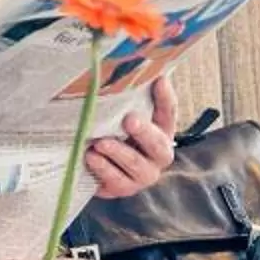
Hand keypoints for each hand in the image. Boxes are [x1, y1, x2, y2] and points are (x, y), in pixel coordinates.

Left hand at [83, 75, 179, 201]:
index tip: (159, 81)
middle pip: (157, 144)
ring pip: (136, 165)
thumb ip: (129, 98)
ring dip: (118, 153)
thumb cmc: (115, 133)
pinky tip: (91, 157)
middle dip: (143, 132)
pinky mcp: (123, 188)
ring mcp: (143, 175)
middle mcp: (159, 155)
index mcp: (162, 131)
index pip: (169, 112)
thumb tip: (122, 71)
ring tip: (100, 143)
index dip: (165, 98)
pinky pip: (116, 181)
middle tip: (129, 120)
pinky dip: (103, 169)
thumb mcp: (122, 115)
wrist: (99, 167)